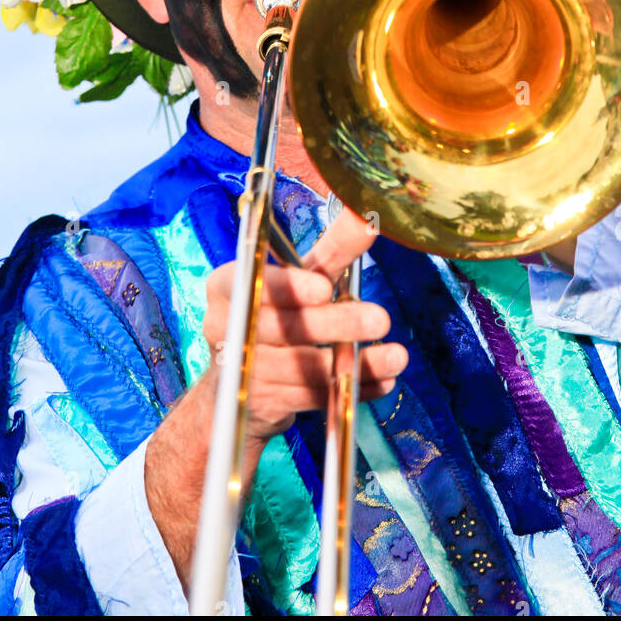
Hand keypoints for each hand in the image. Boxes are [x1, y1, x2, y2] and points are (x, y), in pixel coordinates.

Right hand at [144, 207, 406, 587]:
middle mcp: (224, 326)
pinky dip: (351, 390)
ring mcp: (240, 369)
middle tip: (380, 319)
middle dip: (333, 323)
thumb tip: (368, 216)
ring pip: (301, 367)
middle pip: (282, 326)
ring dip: (353, 363)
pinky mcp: (261, 404)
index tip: (323, 286)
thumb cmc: (280, 315)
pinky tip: (382, 381)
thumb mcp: (300, 279)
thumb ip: (333, 249)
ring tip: (396, 357)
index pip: (255, 282)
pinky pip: (311, 398)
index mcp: (227, 285)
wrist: (242, 386)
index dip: (289, 285)